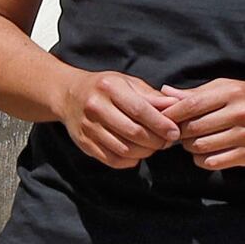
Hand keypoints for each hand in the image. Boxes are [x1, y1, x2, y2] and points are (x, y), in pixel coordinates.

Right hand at [56, 70, 181, 169]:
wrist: (69, 95)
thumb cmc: (105, 88)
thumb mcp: (127, 83)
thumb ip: (151, 96)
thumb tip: (175, 106)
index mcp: (109, 88)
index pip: (140, 110)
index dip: (161, 124)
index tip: (175, 132)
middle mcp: (95, 107)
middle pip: (133, 132)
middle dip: (156, 141)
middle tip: (167, 142)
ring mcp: (88, 127)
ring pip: (124, 149)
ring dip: (145, 152)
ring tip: (154, 147)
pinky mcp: (84, 144)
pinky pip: (112, 160)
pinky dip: (130, 160)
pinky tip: (137, 153)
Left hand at [165, 79, 244, 170]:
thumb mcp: (226, 88)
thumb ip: (196, 93)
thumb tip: (165, 93)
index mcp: (231, 93)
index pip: (191, 105)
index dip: (172, 114)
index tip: (161, 118)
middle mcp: (239, 114)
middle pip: (193, 128)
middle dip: (179, 132)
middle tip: (176, 132)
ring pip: (201, 147)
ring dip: (188, 146)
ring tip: (190, 141)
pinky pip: (213, 163)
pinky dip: (200, 160)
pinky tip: (202, 153)